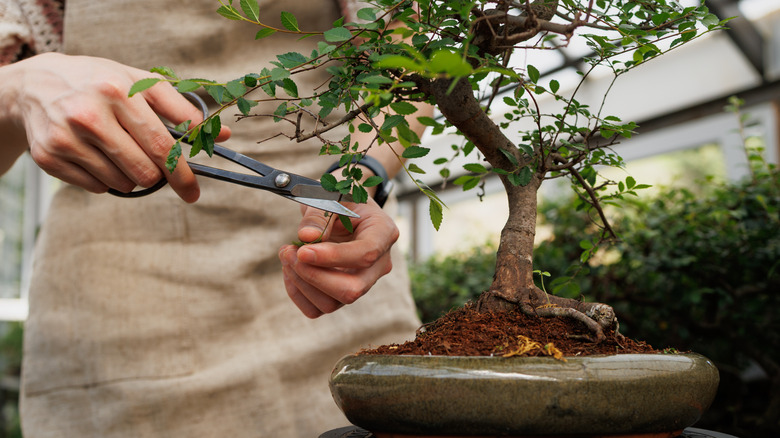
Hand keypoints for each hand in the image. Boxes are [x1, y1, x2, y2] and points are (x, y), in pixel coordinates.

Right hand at [0, 52, 229, 201]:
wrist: (36, 84)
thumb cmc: (100, 83)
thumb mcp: (140, 83)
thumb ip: (183, 109)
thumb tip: (223, 135)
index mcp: (117, 92)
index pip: (161, 145)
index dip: (182, 173)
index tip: (193, 191)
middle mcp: (89, 115)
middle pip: (144, 172)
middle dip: (158, 175)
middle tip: (155, 166)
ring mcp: (66, 138)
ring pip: (122, 183)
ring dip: (130, 175)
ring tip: (118, 149)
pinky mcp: (49, 157)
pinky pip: (97, 187)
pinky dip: (105, 178)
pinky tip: (95, 154)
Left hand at [278, 200, 399, 317]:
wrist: (342, 207)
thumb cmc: (339, 198)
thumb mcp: (330, 195)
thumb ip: (319, 215)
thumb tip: (306, 237)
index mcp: (383, 233)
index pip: (365, 255)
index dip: (332, 257)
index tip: (302, 250)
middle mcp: (378, 264)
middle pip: (352, 290)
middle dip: (314, 276)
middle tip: (289, 252)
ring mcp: (362, 282)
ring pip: (332, 303)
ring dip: (301, 283)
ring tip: (286, 254)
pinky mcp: (342, 293)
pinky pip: (318, 308)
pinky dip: (298, 293)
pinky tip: (290, 270)